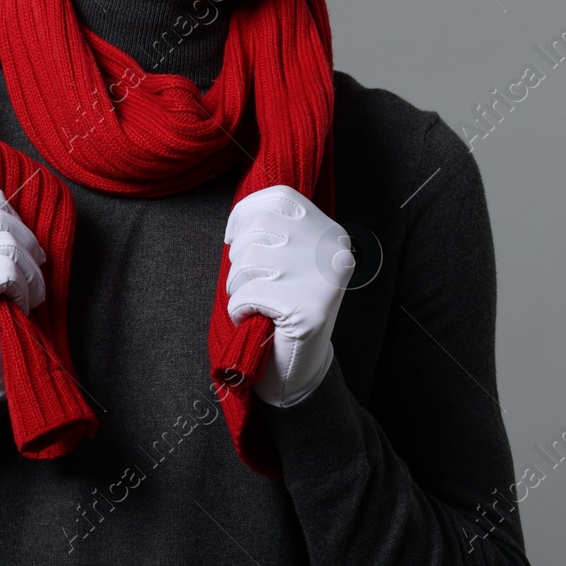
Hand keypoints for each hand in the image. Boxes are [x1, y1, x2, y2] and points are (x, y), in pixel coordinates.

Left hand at [224, 185, 353, 407]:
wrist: (299, 367)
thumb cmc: (285, 307)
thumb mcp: (289, 261)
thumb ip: (275, 233)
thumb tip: (237, 219)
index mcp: (330, 234)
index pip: (279, 198)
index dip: (245, 213)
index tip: (233, 235)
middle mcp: (332, 252)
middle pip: (259, 227)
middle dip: (239, 256)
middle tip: (248, 282)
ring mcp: (322, 280)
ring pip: (249, 260)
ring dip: (237, 285)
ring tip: (254, 301)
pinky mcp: (306, 310)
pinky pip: (247, 294)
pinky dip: (239, 308)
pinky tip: (254, 318)